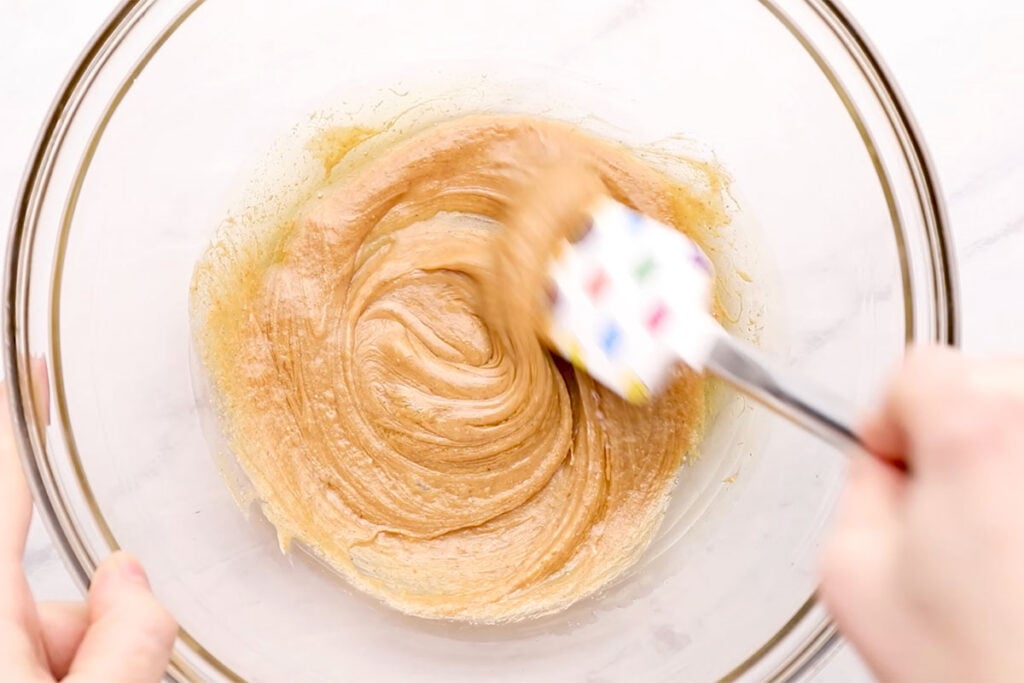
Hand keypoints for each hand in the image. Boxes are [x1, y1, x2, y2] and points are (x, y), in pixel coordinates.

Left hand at [0, 365, 176, 681]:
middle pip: (62, 593)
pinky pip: (41, 656)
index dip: (17, 421)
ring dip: (83, 664)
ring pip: (58, 634)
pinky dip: (69, 675)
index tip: (32, 368)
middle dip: (95, 629)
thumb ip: (130, 640)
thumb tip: (131, 576)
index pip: (4, 489)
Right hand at [821, 347, 1023, 681]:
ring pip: (1022, 417)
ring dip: (1003, 458)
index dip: (891, 421)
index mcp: (977, 433)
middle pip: (981, 380)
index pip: (917, 368)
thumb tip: (881, 463)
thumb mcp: (849, 570)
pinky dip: (1021, 485)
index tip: (901, 467)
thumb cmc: (978, 663)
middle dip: (953, 434)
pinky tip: (1019, 546)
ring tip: (1001, 539)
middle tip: (950, 513)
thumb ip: (854, 484)